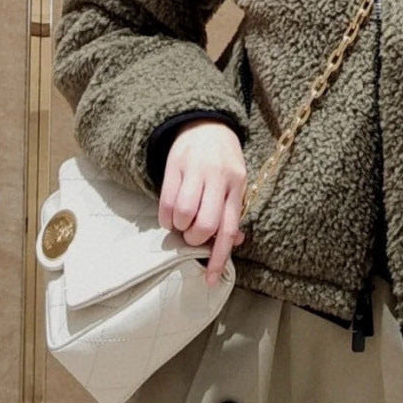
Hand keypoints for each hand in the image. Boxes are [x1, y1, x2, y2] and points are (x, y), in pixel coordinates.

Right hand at [157, 119, 247, 287]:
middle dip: (195, 239)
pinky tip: (170, 215)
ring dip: (179, 227)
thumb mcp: (236, 182)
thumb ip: (233, 211)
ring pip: (184, 214)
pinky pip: (166, 201)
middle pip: (205, 224)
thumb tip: (234, 242)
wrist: (205, 123)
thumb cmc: (223, 160)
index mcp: (237, 185)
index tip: (209, 279)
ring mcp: (195, 170)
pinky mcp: (174, 165)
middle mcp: (218, 177)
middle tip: (192, 235)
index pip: (229, 227)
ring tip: (181, 222)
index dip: (219, 257)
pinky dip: (166, 217)